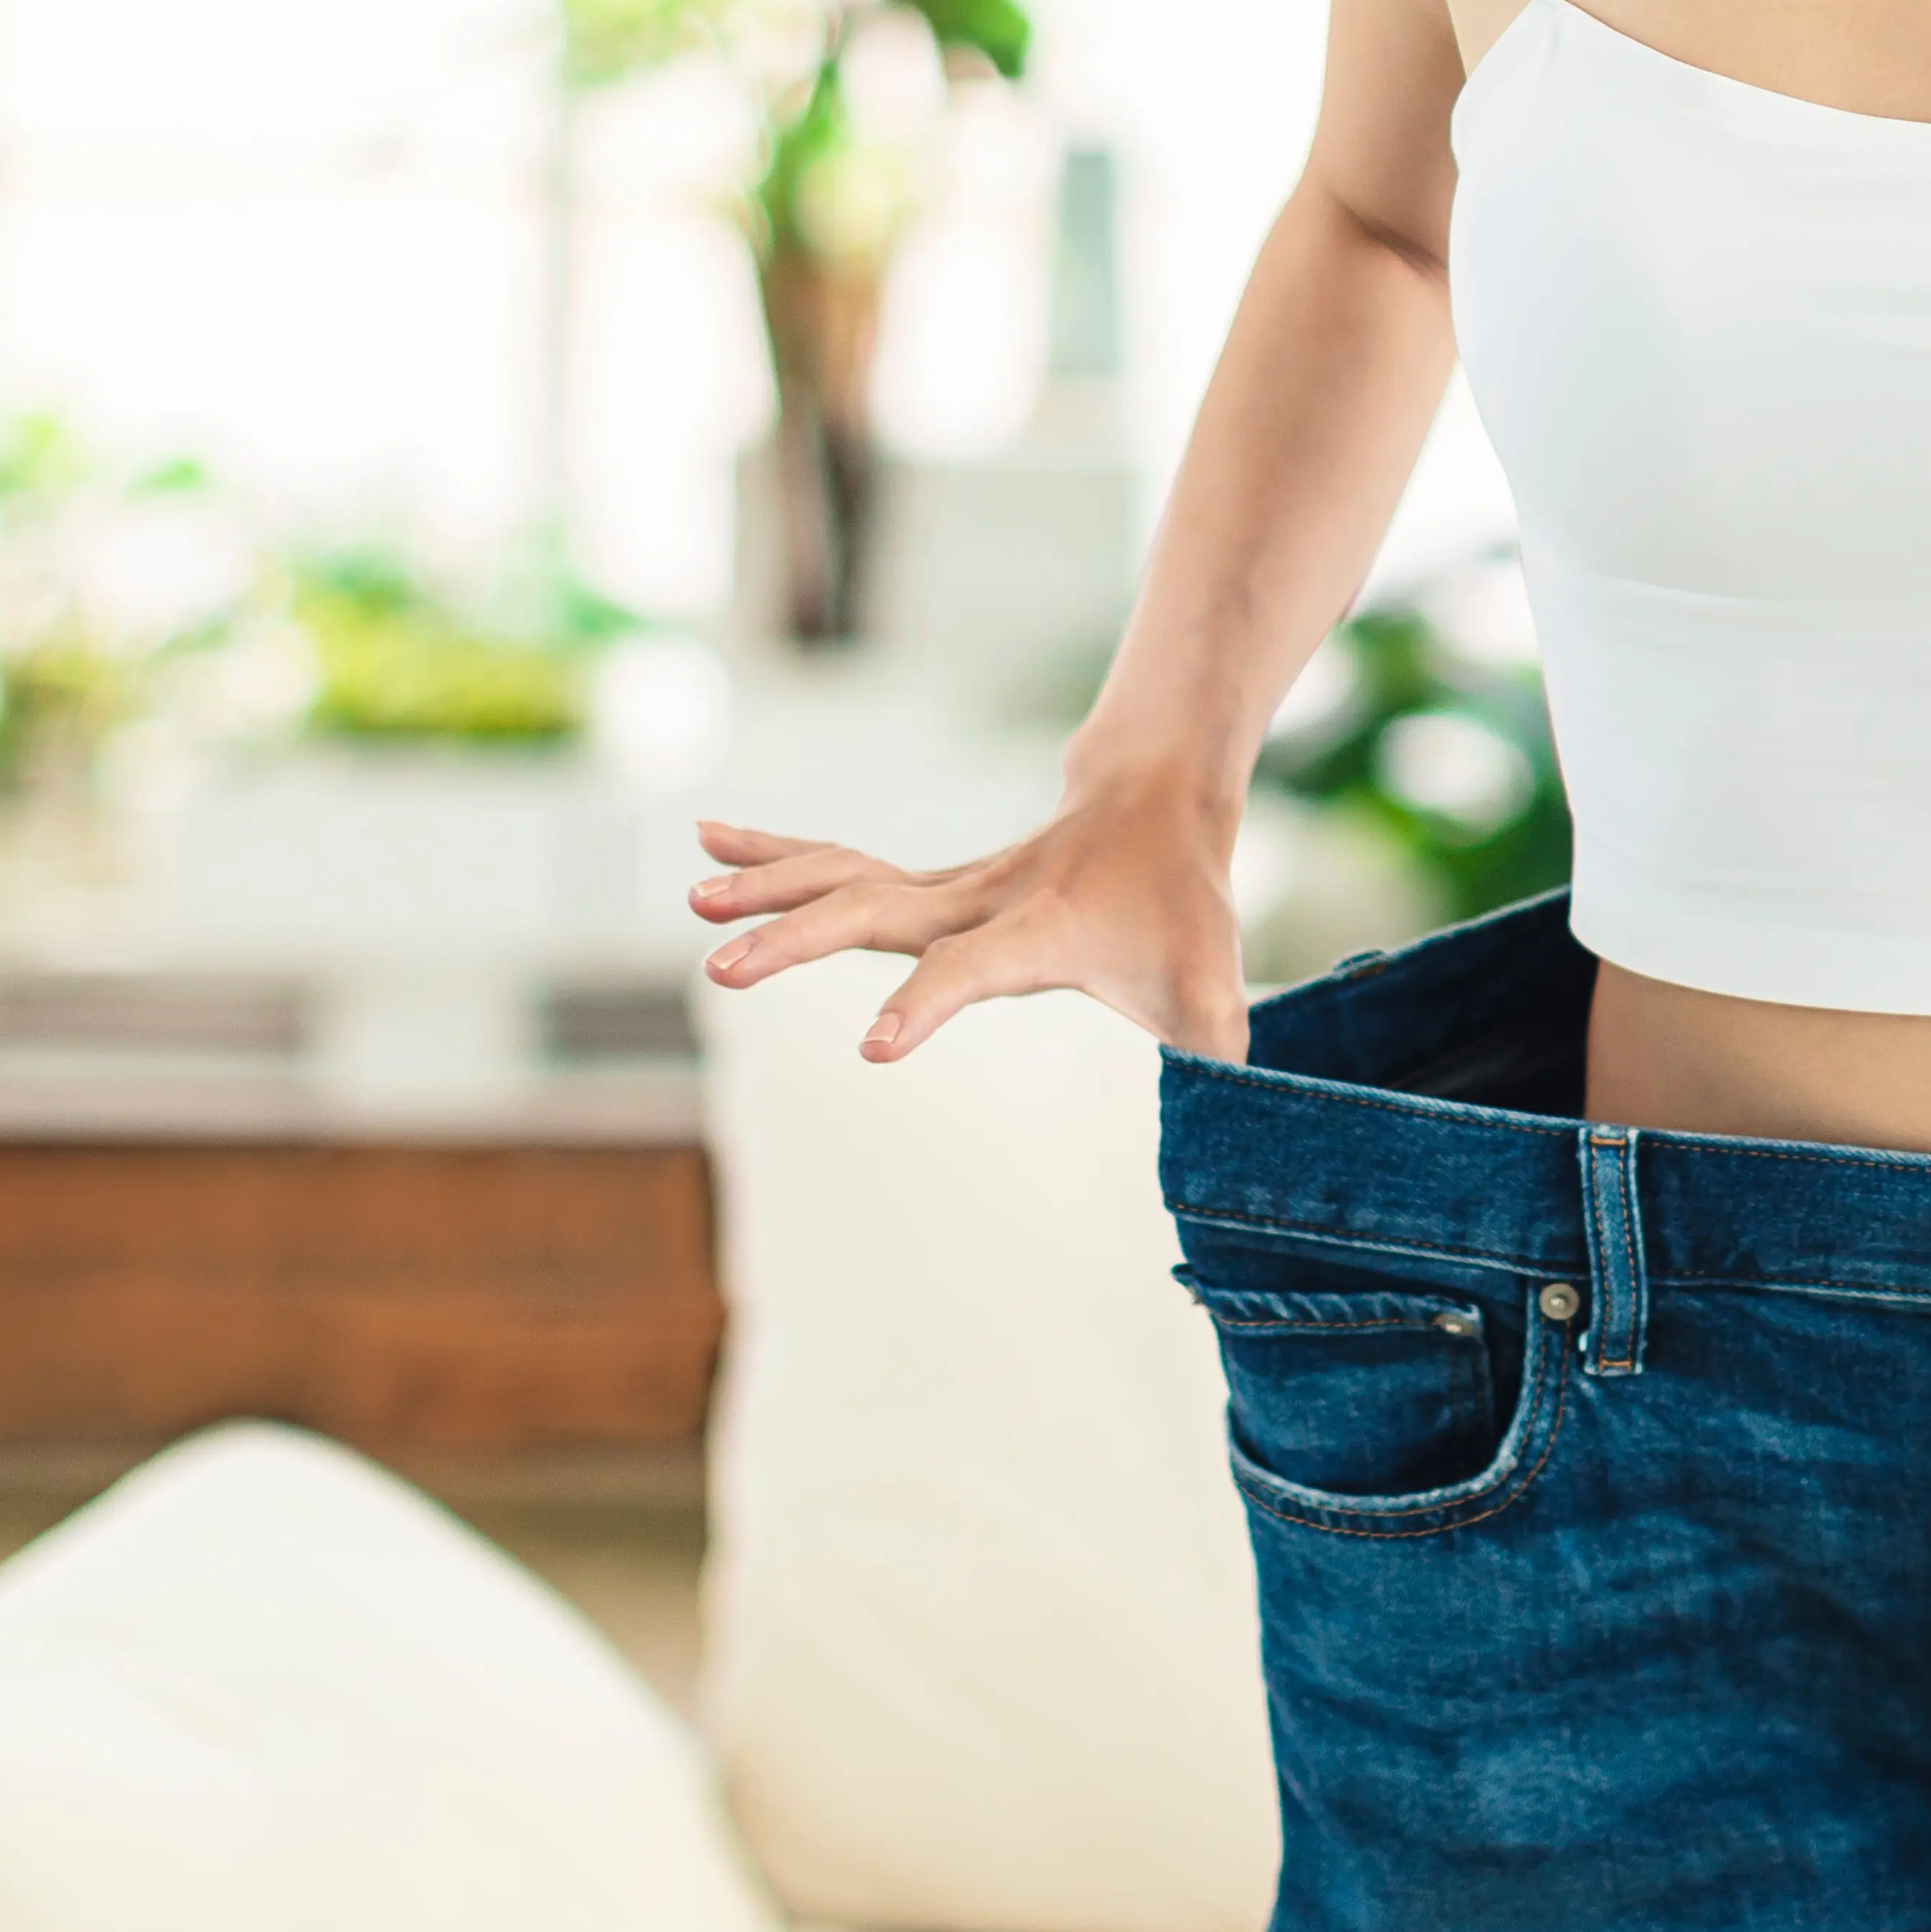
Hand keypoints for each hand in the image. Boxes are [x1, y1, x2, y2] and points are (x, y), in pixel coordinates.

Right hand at [687, 764, 1245, 1065]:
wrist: (1158, 801)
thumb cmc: (1181, 908)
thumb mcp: (1214, 983)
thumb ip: (1219, 1053)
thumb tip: (1235, 1130)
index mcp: (1041, 931)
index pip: (976, 967)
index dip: (931, 1003)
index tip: (873, 1048)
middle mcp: (982, 902)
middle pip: (879, 911)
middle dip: (802, 940)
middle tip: (724, 968)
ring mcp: (947, 888)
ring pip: (847, 877)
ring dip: (771, 887)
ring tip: (695, 900)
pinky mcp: (925, 887)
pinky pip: (838, 866)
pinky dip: (775, 854)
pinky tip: (709, 843)